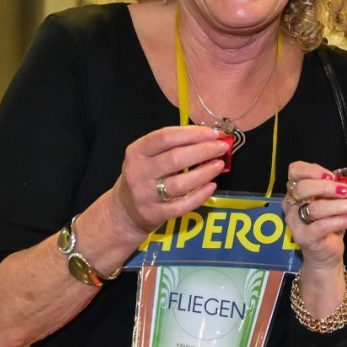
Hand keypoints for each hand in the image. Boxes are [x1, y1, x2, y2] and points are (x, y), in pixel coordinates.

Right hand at [111, 125, 227, 239]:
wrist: (125, 211)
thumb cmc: (144, 177)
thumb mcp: (148, 157)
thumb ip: (173, 146)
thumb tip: (207, 137)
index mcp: (137, 152)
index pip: (165, 137)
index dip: (191, 133)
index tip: (212, 133)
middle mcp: (138, 172)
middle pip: (175, 158)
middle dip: (203, 151)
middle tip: (221, 147)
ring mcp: (146, 195)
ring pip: (180, 183)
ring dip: (204, 172)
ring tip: (219, 165)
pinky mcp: (154, 214)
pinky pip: (182, 205)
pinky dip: (200, 195)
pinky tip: (211, 186)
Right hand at [282, 160, 346, 273]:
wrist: (325, 253)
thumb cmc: (329, 222)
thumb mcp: (337, 201)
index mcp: (296, 189)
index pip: (295, 171)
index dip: (312, 170)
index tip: (332, 175)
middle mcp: (291, 204)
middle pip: (302, 188)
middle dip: (327, 187)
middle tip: (346, 191)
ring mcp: (295, 222)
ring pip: (314, 208)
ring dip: (338, 205)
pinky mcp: (303, 237)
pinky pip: (321, 226)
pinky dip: (340, 220)